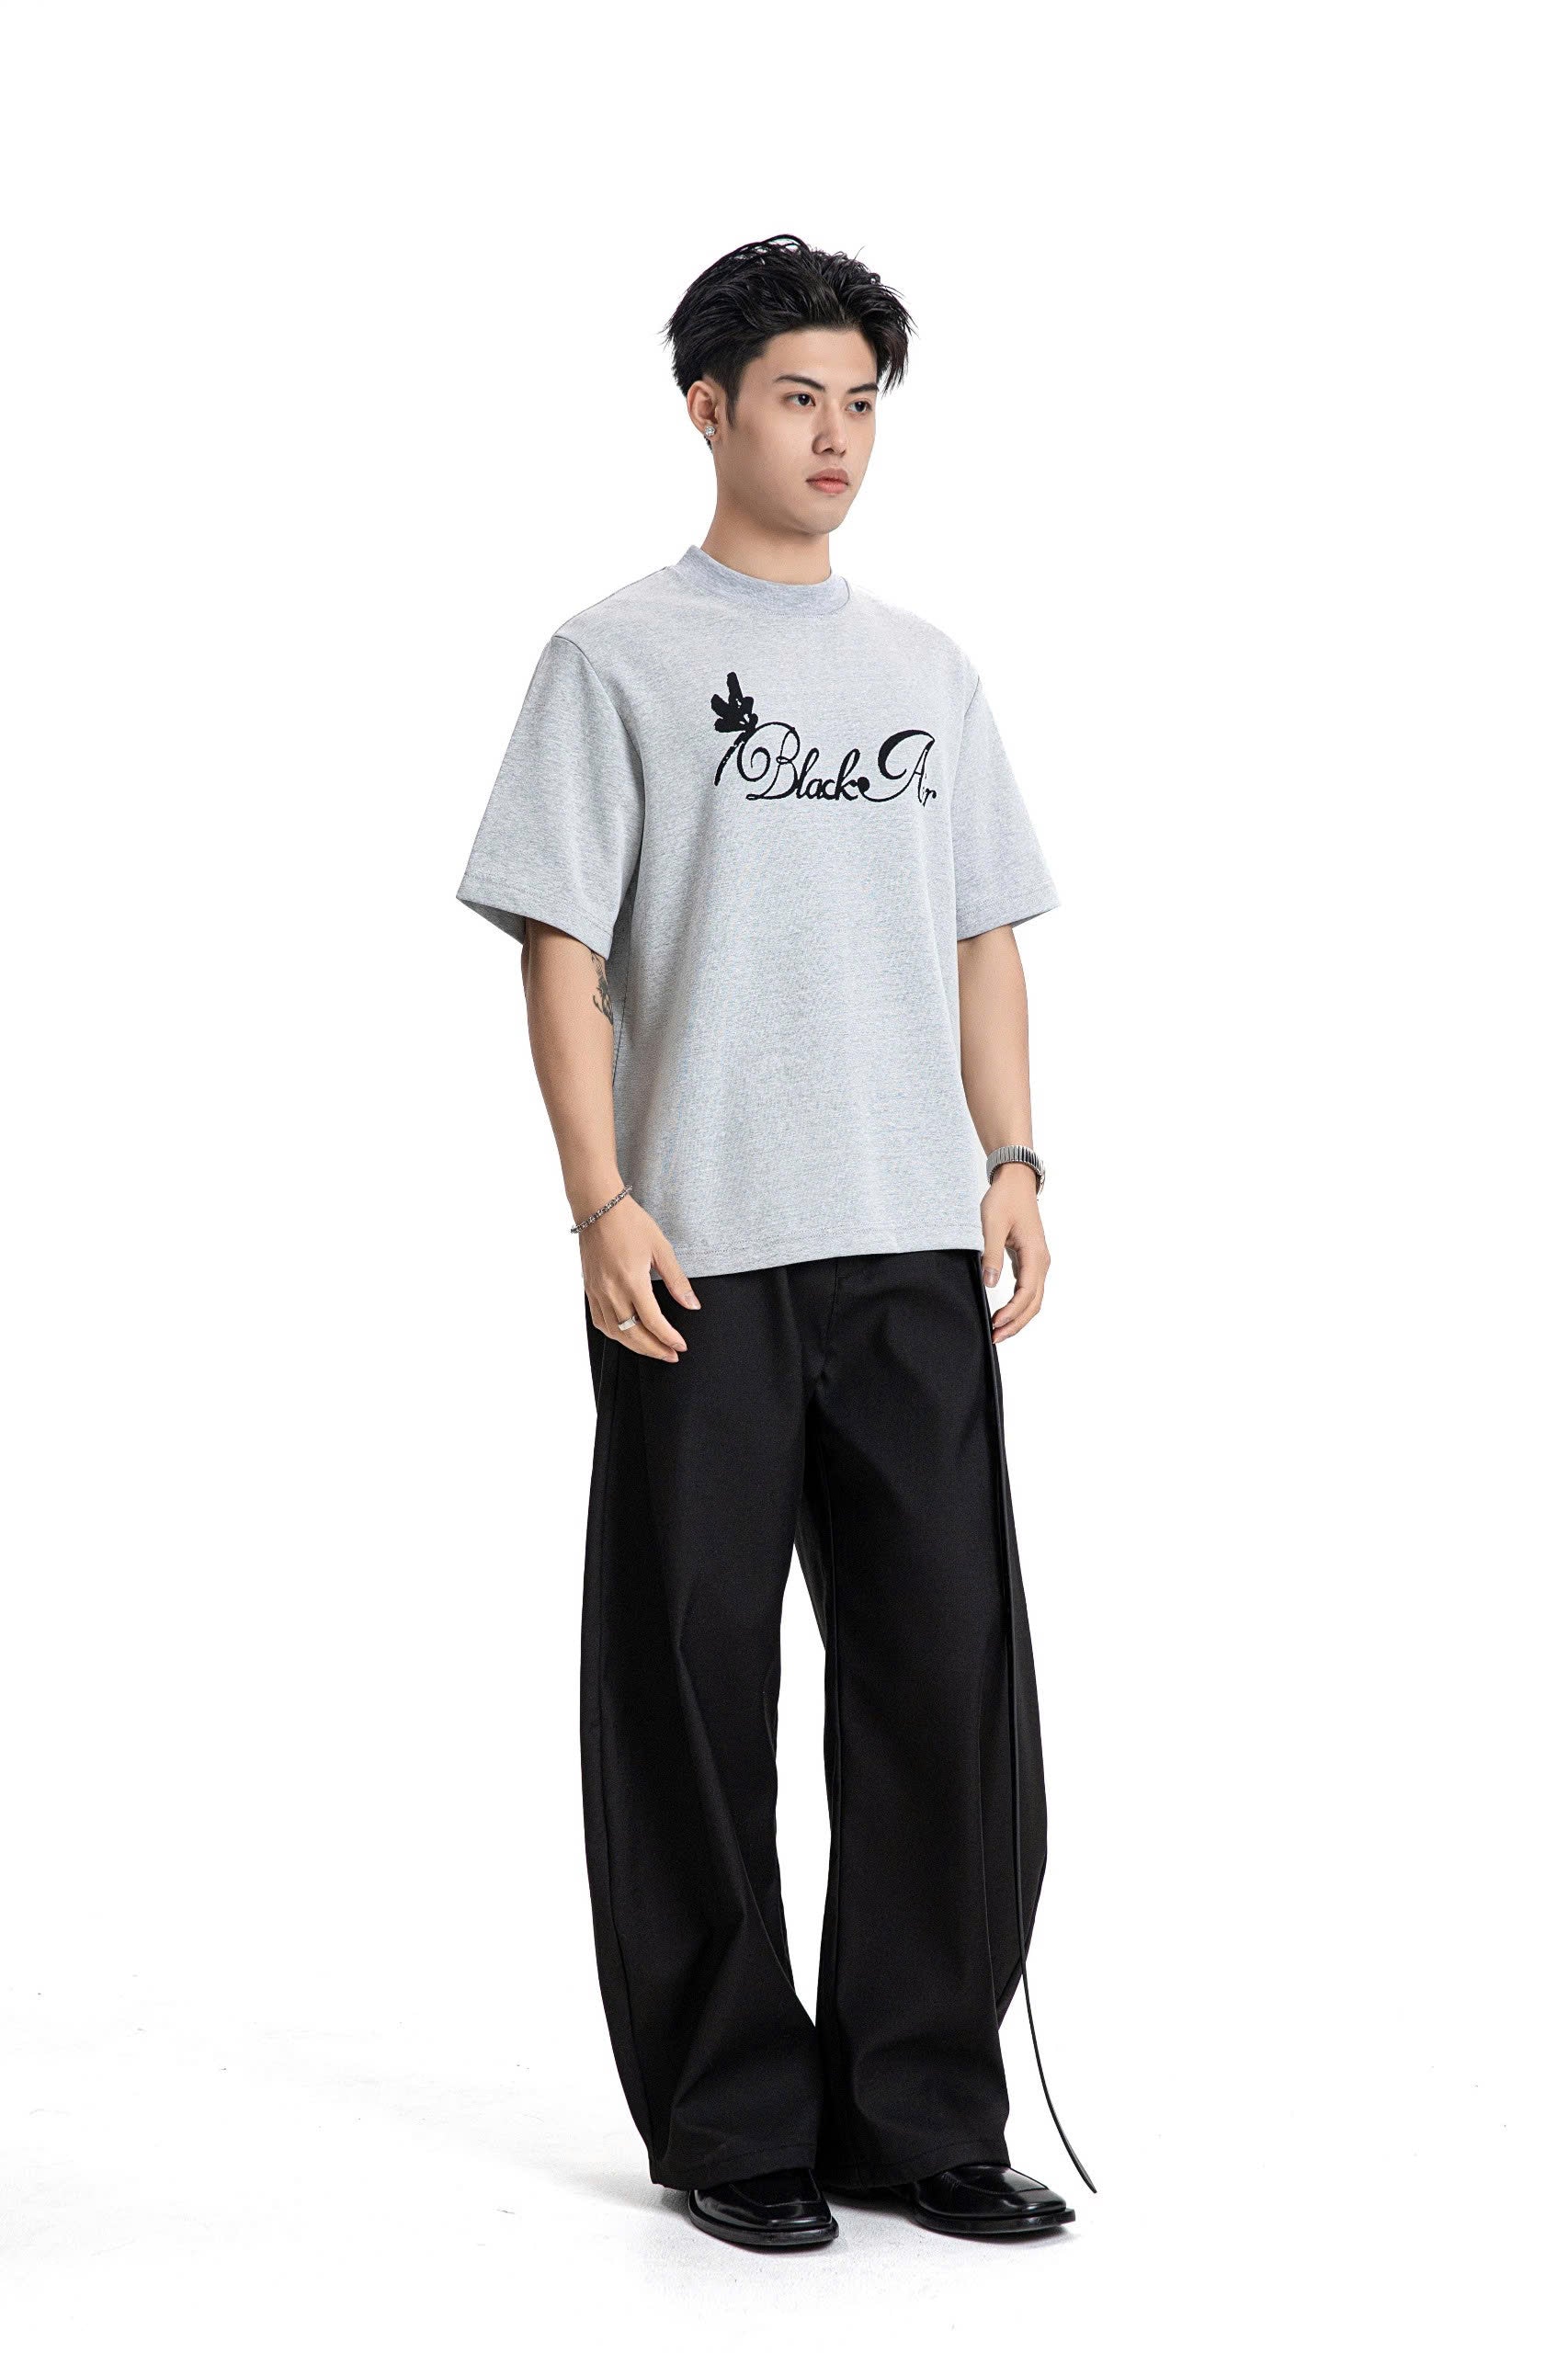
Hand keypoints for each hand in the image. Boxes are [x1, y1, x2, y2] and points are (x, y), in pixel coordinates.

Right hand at [582, 1195, 700, 1363]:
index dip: (669, 1338)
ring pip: (615, 1333)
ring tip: (653, 1350)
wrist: (598, 1208)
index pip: (653, 1321)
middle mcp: (611, 1291)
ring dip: (635, 1347)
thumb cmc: (631, 1222)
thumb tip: (693, 1305)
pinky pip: (600, 1322)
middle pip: (633, 1334)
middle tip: (671, 1355)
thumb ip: (678, 1280)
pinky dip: (615, 1335)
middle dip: (654, 1349)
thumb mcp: (661, 1248)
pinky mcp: (589, 1290)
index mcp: (632, 1280)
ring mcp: (597, 1292)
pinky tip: (628, 1337)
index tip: (681, 1346)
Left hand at [979, 1164, 1049, 1342]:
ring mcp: (1038, 1262)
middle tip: (995, 1338)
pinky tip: (1004, 1313)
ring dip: (1018, 1317)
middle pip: (1033, 1303)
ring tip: (998, 1331)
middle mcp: (1042, 1262)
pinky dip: (1018, 1305)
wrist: (1016, 1182)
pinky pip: (1028, 1290)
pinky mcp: (1031, 1260)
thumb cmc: (1005, 1199)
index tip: (995, 1324)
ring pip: (1033, 1299)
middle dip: (1016, 1323)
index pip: (1026, 1294)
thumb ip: (991, 1254)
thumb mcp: (992, 1224)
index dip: (1011, 1313)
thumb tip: (989, 1283)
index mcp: (1035, 1255)